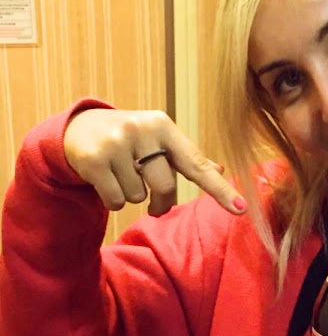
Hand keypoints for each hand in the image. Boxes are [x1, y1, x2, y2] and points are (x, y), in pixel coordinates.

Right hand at [63, 108, 245, 215]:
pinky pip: (115, 201)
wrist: (78, 128)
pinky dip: (112, 200)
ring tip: (120, 174)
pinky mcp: (94, 160)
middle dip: (160, 201)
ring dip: (131, 195)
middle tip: (154, 202)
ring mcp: (116, 143)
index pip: (197, 164)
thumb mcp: (158, 140)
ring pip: (138, 196)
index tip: (241, 209)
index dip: (219, 189)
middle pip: (165, 187)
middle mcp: (142, 130)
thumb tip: (219, 169)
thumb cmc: (130, 139)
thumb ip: (186, 156)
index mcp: (163, 126)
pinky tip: (104, 180)